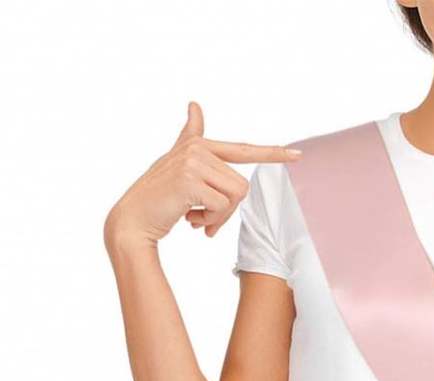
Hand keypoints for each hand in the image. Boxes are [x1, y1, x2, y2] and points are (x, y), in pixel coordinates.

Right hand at [103, 100, 300, 248]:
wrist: (133, 219)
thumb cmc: (159, 198)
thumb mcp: (176, 166)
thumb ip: (190, 137)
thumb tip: (195, 104)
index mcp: (198, 146)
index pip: (242, 149)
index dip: (272, 153)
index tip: (297, 155)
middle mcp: (196, 149)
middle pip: (242, 186)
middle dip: (227, 211)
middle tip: (203, 219)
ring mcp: (193, 162)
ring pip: (235, 196)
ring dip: (218, 217)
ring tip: (195, 218)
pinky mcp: (190, 179)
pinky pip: (223, 207)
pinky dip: (210, 221)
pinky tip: (189, 219)